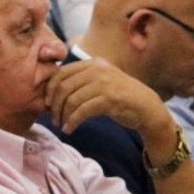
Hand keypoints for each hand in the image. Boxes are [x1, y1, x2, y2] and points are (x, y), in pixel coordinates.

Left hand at [45, 58, 169, 136]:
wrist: (146, 108)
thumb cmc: (118, 97)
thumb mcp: (99, 83)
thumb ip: (79, 82)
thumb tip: (50, 94)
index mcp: (92, 63)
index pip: (61, 73)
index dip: (50, 89)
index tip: (47, 104)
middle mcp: (98, 69)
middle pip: (64, 87)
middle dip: (55, 106)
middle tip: (54, 119)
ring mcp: (105, 83)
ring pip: (72, 100)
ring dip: (63, 116)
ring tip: (62, 126)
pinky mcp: (110, 99)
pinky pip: (82, 111)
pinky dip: (72, 122)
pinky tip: (69, 129)